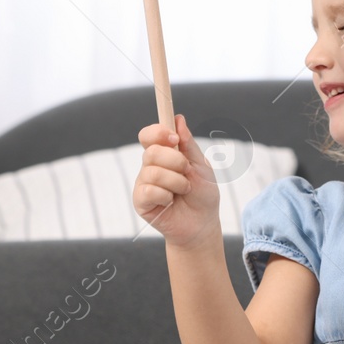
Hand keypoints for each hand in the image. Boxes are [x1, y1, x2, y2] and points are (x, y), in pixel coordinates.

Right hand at [134, 114, 220, 246]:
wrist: (202, 224)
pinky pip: (148, 190)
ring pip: (152, 172)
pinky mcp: (141, 201)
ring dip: (176, 181)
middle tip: (187, 172)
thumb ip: (189, 145)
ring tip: (184, 190)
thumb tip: (178, 119)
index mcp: (163, 154)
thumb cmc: (203, 194)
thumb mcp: (201, 167)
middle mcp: (150, 166)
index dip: (158, 132)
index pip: (149, 135)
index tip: (174, 138)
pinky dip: (165, 195)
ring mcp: (144, 183)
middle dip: (175, 161)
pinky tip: (171, 202)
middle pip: (152, 152)